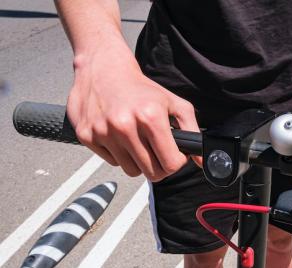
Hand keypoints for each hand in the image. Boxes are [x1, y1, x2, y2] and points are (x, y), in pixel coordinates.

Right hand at [67, 40, 198, 180]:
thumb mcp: (174, 103)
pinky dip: (119, 154)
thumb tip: (202, 161)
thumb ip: (192, 131)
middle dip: (160, 166)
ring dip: (139, 162)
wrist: (103, 68)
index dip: (177, 162)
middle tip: (157, 151)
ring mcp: (103, 132)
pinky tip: (119, 136)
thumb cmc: (142, 89)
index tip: (174, 154)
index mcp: (150, 117)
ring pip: (132, 171)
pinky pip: (112, 162)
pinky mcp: (86, 136)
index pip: (171, 164)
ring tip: (138, 141)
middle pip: (153, 173)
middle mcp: (125, 126)